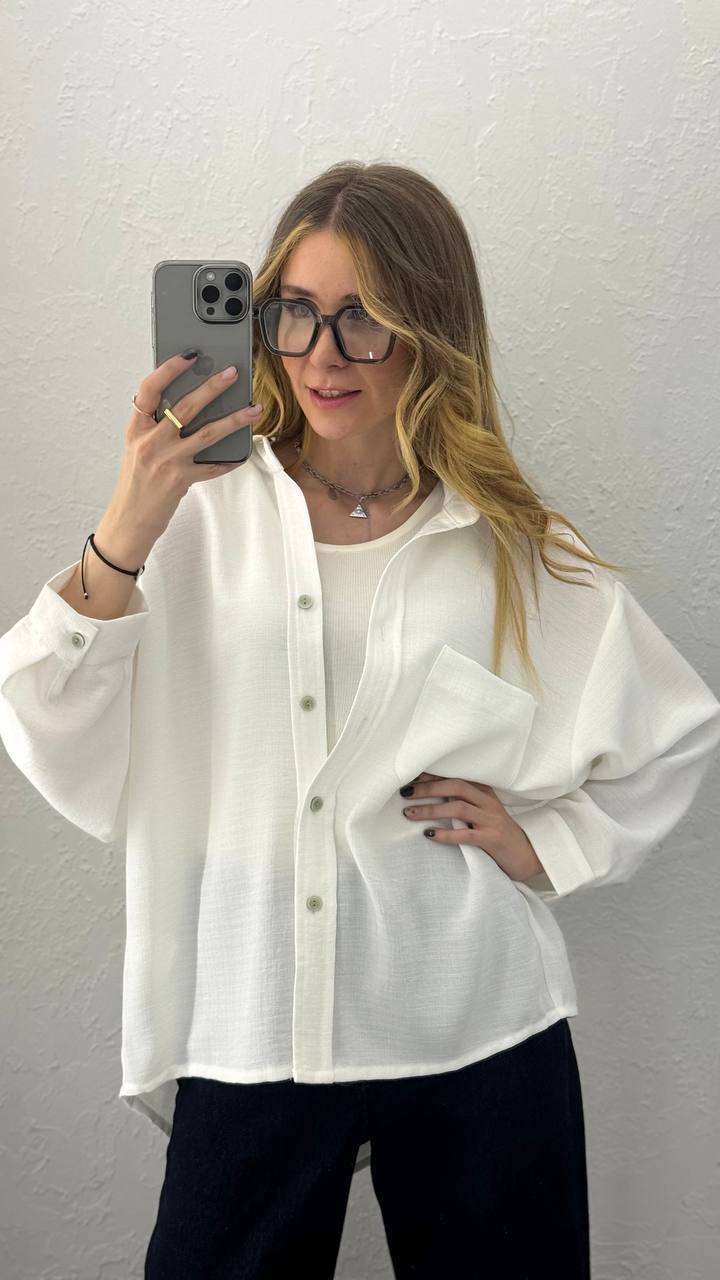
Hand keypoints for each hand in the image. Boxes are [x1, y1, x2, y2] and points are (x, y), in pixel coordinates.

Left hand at [399, 772, 544, 881]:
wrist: (527, 856)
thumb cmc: (498, 834)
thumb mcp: (484, 813)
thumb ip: (464, 802)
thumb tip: (430, 795)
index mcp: (485, 793)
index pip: (457, 776)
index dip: (434, 775)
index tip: (412, 776)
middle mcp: (488, 803)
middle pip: (456, 787)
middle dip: (428, 788)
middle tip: (405, 793)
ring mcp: (491, 821)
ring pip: (458, 808)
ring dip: (431, 809)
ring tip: (409, 813)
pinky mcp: (492, 840)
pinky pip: (466, 835)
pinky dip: (446, 834)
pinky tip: (429, 834)